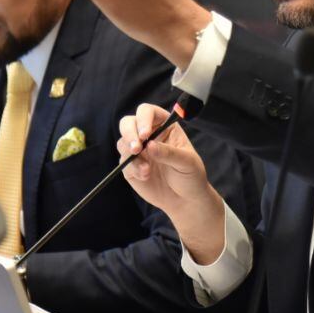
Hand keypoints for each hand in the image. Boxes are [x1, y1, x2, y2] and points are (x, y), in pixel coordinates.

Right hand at [117, 103, 224, 262]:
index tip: (146, 134)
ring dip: (131, 153)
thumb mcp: (187, 163)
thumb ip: (169, 153)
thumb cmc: (190, 176)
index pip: (148, 112)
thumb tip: (150, 145)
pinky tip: (146, 176)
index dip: (144, 119)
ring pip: (123, 142)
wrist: (184, 200)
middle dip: (129, 133)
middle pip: (128, 123)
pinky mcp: (130, 166)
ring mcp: (138, 150)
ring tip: (147, 169)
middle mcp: (149, 135)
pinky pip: (124, 162)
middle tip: (136, 148)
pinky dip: (132, 168)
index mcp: (164, 126)